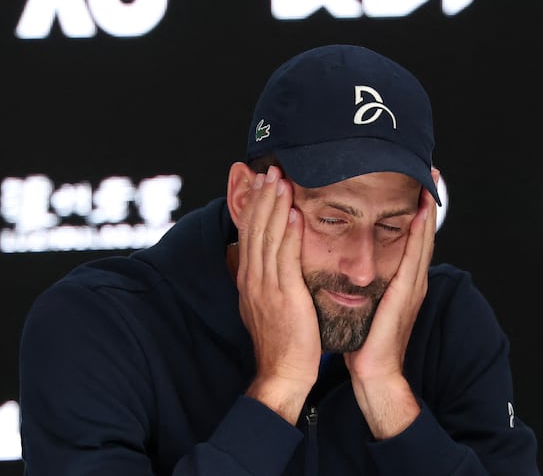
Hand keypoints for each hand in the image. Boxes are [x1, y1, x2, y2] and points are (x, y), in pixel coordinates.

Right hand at [235, 166, 320, 423]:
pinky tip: (294, 212)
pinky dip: (288, 232)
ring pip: (268, 237)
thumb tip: (265, 263)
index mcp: (249, 280)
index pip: (249, 234)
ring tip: (280, 179)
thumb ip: (266, 281)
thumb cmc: (282, 341)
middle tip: (268, 169)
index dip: (254, 207)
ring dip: (274, 205)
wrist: (284, 372)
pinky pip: (285, 257)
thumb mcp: (266, 306)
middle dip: (261, 197)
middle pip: (255, 229)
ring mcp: (266, 286)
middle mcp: (253, 278)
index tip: (260, 183)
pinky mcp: (284, 294)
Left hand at [343, 169, 438, 437]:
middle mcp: (413, 279)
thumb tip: (350, 267)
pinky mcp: (407, 292)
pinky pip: (415, 255)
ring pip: (423, 238)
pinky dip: (420, 232)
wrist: (374, 372)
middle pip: (423, 232)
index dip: (417, 211)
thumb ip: (366, 284)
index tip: (418, 184)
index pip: (411, 238)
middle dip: (429, 201)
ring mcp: (413, 285)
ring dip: (428, 209)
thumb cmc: (367, 342)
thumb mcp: (367, 305)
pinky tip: (421, 213)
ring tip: (431, 182)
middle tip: (431, 172)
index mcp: (403, 281)